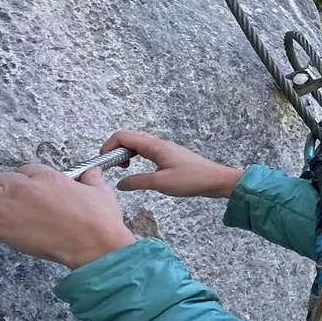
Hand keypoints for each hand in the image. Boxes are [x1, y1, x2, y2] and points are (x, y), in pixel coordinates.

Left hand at [0, 165, 135, 268]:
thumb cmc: (98, 221)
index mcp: (48, 176)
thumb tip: (92, 174)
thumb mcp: (101, 192)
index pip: (24, 170)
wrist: (92, 243)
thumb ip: (92, 179)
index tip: (25, 190)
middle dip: (2, 187)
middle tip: (6, 200)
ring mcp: (8, 203)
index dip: (24, 180)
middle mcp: (24, 186)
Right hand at [104, 131, 242, 198]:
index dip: (108, 146)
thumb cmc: (193, 180)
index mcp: (155, 146)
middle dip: (115, 148)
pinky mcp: (170, 156)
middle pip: (129, 137)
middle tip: (112, 166)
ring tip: (123, 168)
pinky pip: (147, 150)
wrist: (217, 180)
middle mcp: (159, 144)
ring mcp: (165, 149)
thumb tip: (119, 184)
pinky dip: (136, 156)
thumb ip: (137, 182)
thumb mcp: (160, 183)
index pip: (123, 136)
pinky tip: (138, 170)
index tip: (104, 161)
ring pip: (138, 144)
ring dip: (126, 152)